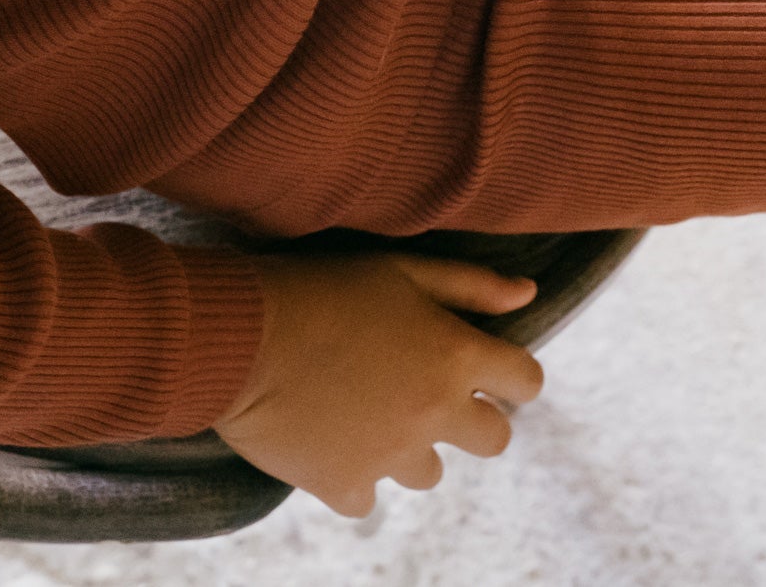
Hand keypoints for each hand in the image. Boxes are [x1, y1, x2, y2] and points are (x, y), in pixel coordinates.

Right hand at [213, 251, 545, 517]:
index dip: (510, 375)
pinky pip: (368, 497)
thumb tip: (527, 296)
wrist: (237, 335)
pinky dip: (352, 475)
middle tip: (425, 394)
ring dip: (409, 447)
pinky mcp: (344, 484)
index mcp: (455, 355)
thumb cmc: (320, 289)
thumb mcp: (400, 268)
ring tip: (365, 411)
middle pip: (494, 440)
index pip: (526, 381)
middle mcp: (434, 411)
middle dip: (470, 420)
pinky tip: (327, 439)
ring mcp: (391, 455)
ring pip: (429, 473)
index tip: (484, 368)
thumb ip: (470, 285)